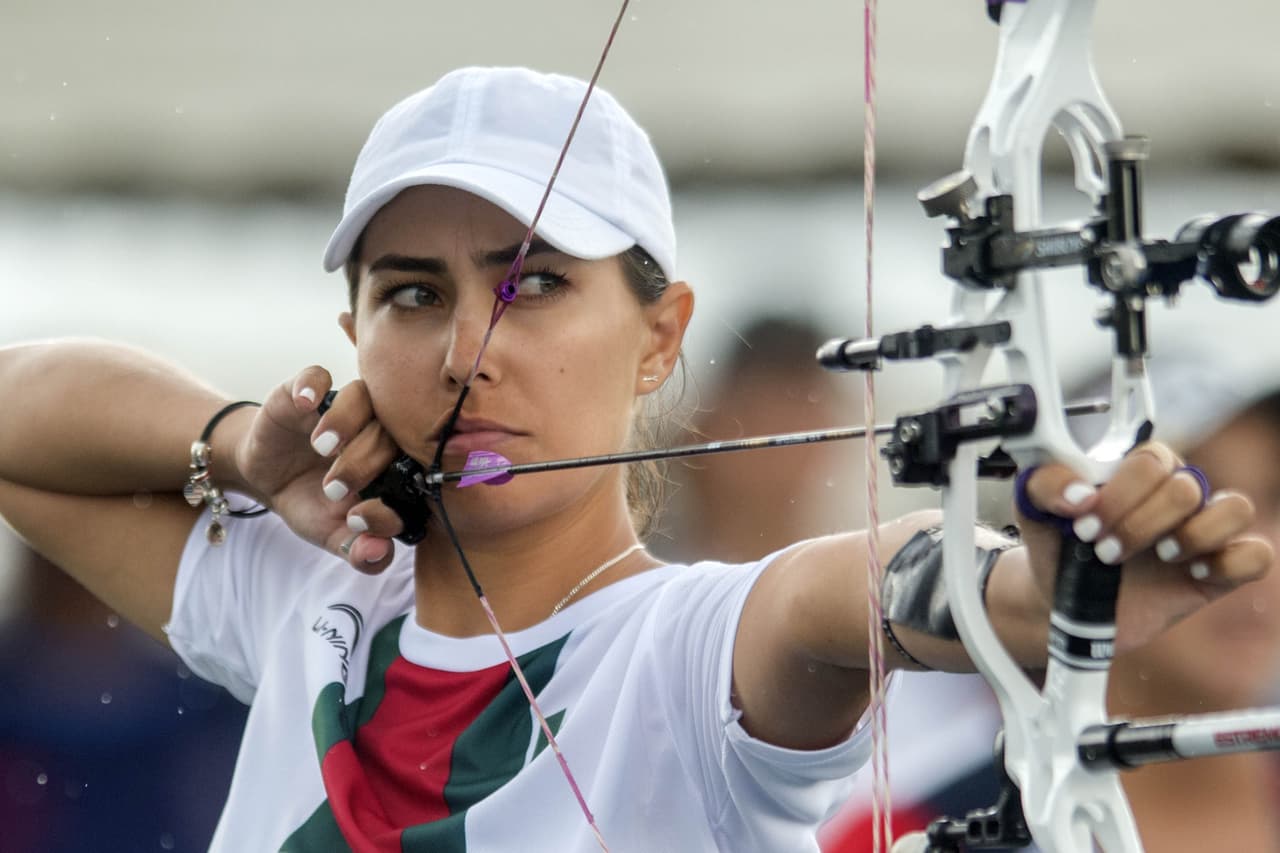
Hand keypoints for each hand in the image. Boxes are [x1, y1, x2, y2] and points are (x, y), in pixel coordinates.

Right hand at [233, 366, 403, 571]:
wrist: (268, 477)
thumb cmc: (312, 503)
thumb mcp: (333, 535)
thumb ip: (360, 552)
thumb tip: (377, 554)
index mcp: (395, 463)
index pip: (413, 469)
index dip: (393, 493)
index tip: (358, 519)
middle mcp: (376, 429)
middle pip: (390, 430)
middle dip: (364, 460)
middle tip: (334, 487)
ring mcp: (343, 407)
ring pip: (362, 397)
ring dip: (345, 421)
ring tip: (322, 447)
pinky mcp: (306, 392)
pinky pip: (316, 375)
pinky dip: (311, 385)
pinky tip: (306, 404)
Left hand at [1016, 442, 1272, 654]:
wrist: (1062, 598)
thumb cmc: (1057, 544)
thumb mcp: (1033, 509)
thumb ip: (1044, 484)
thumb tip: (1080, 494)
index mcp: (1137, 470)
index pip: (1151, 460)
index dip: (1120, 495)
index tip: (1084, 526)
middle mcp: (1176, 494)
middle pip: (1186, 487)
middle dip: (1141, 524)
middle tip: (1105, 552)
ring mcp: (1201, 530)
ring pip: (1236, 508)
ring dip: (1193, 536)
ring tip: (1159, 556)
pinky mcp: (1219, 571)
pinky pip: (1257, 555)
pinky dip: (1230, 563)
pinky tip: (1192, 573)